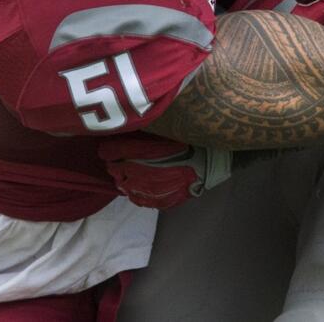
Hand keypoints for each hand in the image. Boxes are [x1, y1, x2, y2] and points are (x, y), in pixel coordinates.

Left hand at [98, 134, 231, 208]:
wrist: (219, 155)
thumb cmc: (195, 136)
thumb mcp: (172, 125)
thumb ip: (151, 126)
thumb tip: (131, 122)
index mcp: (153, 150)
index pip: (122, 151)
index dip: (110, 150)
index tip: (104, 148)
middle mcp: (154, 171)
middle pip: (123, 171)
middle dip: (115, 167)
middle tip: (111, 163)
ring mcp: (162, 189)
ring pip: (132, 188)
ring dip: (124, 182)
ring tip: (120, 177)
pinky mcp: (171, 198)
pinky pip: (148, 201)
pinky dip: (138, 196)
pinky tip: (133, 193)